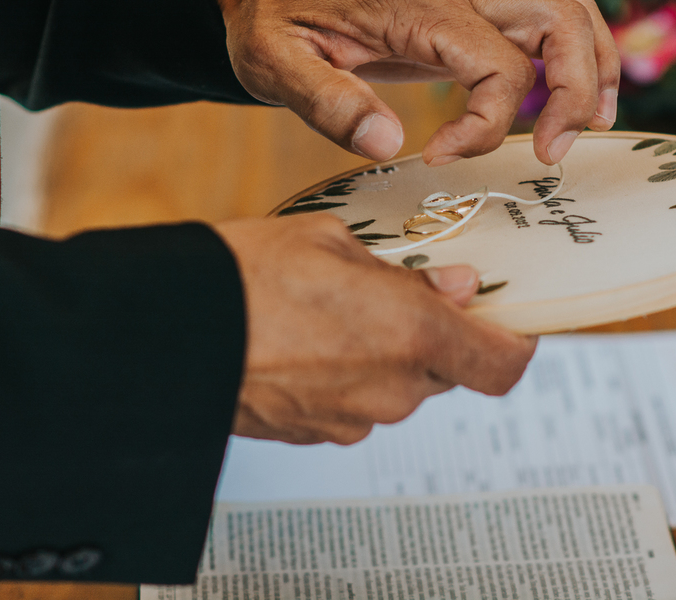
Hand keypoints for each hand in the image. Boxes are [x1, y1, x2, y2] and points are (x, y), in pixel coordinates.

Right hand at [213, 214, 536, 444]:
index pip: (500, 365)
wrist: (162, 333)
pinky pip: (353, 403)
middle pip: (445, 371)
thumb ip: (407, 273)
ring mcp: (350, 418)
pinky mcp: (311, 434)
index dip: (514, 342)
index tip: (509, 318)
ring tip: (338, 309)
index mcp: (409, 332)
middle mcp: (390, 387)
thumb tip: (457, 287)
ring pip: (397, 386)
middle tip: (403, 291)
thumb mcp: (333, 241)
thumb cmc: (245, 273)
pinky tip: (307, 337)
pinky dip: (346, 374)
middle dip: (434, 335)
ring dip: (385, 353)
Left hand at [215, 0, 619, 165]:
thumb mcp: (276, 64)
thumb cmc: (275, 20)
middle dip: (575, 92)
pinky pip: (550, 16)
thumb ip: (328, 102)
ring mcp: (474, 1)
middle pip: (561, 24)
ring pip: (568, 11)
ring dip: (594, 67)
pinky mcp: (475, 15)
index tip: (438, 159)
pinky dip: (579, 52)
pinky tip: (574, 100)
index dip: (486, 126)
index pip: (499, 65)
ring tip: (585, 128)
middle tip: (549, 154)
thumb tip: (390, 147)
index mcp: (420, 11)